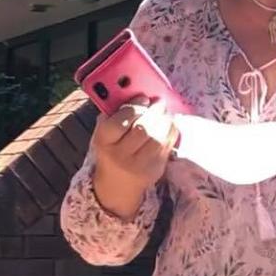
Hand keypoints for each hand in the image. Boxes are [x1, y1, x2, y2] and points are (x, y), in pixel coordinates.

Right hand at [90, 96, 178, 217]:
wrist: (117, 184)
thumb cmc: (112, 149)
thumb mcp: (105, 133)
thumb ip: (115, 113)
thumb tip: (134, 90)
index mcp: (104, 142)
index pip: (119, 122)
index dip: (134, 107)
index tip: (143, 97)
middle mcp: (120, 156)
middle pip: (143, 129)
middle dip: (154, 111)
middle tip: (159, 101)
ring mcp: (139, 165)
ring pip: (158, 137)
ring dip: (165, 120)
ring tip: (164, 112)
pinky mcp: (156, 169)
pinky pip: (168, 145)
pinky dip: (171, 130)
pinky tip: (168, 124)